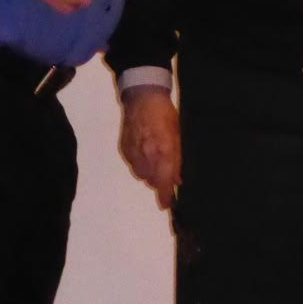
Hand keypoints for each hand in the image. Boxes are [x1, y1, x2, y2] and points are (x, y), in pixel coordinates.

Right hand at [119, 86, 181, 209]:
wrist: (142, 98)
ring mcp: (133, 152)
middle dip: (160, 182)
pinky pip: (133, 166)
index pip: (164, 179)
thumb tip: (178, 179)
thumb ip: (178, 158)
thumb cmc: (166, 114)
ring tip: (157, 162)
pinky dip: (140, 166)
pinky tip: (146, 155)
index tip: (166, 205)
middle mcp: (147, 154)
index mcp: (164, 149)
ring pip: (141, 175)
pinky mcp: (124, 149)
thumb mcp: (178, 133)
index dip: (165, 194)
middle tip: (167, 177)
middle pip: (152, 180)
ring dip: (150, 174)